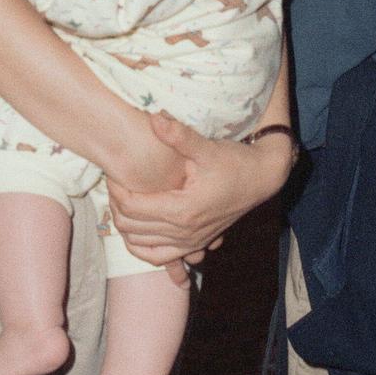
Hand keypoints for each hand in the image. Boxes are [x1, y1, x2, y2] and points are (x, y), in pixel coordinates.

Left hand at [105, 111, 292, 268]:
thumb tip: (154, 117)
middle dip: (115, 205)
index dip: (116, 189)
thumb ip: (179, 135)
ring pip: (139, 245)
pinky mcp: (194, 245)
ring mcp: (189, 243)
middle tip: (115, 183)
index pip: (132, 206)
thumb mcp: (207, 148)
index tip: (113, 172)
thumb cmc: (234, 162)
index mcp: (182, 209)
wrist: (261, 180)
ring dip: (124, 226)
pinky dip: (140, 247)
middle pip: (130, 227)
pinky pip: (157, 257)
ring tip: (122, 201)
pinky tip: (134, 231)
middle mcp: (184, 232)